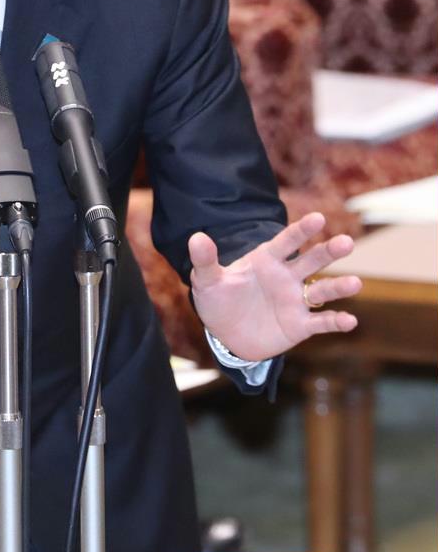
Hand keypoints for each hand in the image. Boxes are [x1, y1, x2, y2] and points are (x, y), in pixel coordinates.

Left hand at [189, 212, 361, 362]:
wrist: (224, 333)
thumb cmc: (217, 300)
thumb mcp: (207, 281)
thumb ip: (205, 261)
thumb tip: (196, 237)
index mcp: (266, 260)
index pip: (286, 242)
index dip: (301, 230)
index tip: (318, 218)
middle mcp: (286, 277)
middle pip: (311, 260)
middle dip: (328, 251)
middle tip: (346, 242)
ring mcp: (295, 301)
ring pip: (322, 290)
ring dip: (339, 287)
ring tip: (355, 283)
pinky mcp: (299, 325)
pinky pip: (320, 322)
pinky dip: (335, 322)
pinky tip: (350, 321)